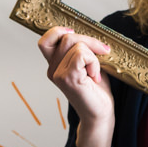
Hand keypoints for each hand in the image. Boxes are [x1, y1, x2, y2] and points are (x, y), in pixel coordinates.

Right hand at [37, 27, 114, 146]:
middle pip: (65, 37)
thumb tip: (89, 32)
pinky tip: (94, 76)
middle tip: (102, 51)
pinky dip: (94, 62)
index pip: (45, 41)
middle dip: (88, 39)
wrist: (100, 114)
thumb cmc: (96, 91)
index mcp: (54, 65)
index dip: (58, 32)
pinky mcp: (68, 78)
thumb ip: (82, 49)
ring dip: (93, 54)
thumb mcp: (88, 64)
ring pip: (76, 44)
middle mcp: (52, 69)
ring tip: (95, 71)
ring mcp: (58, 74)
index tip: (74, 34)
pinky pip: (82, 54)